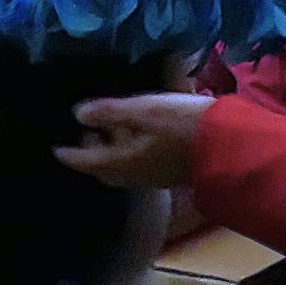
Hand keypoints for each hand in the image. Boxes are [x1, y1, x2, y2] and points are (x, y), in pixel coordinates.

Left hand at [55, 92, 214, 189]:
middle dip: (92, 152)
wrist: (229, 146)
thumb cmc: (183, 125)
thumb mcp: (144, 110)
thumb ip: (111, 112)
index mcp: (124, 162)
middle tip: (84, 132)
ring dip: (114, 149)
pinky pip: (143, 162)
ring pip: (125, 166)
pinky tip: (140, 132)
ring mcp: (156, 174)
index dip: (70, 154)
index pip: (88, 161)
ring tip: (111, 127)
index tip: (56, 149)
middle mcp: (137, 174)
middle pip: (106, 168)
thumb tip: (77, 113)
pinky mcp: (174, 168)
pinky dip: (133, 148)